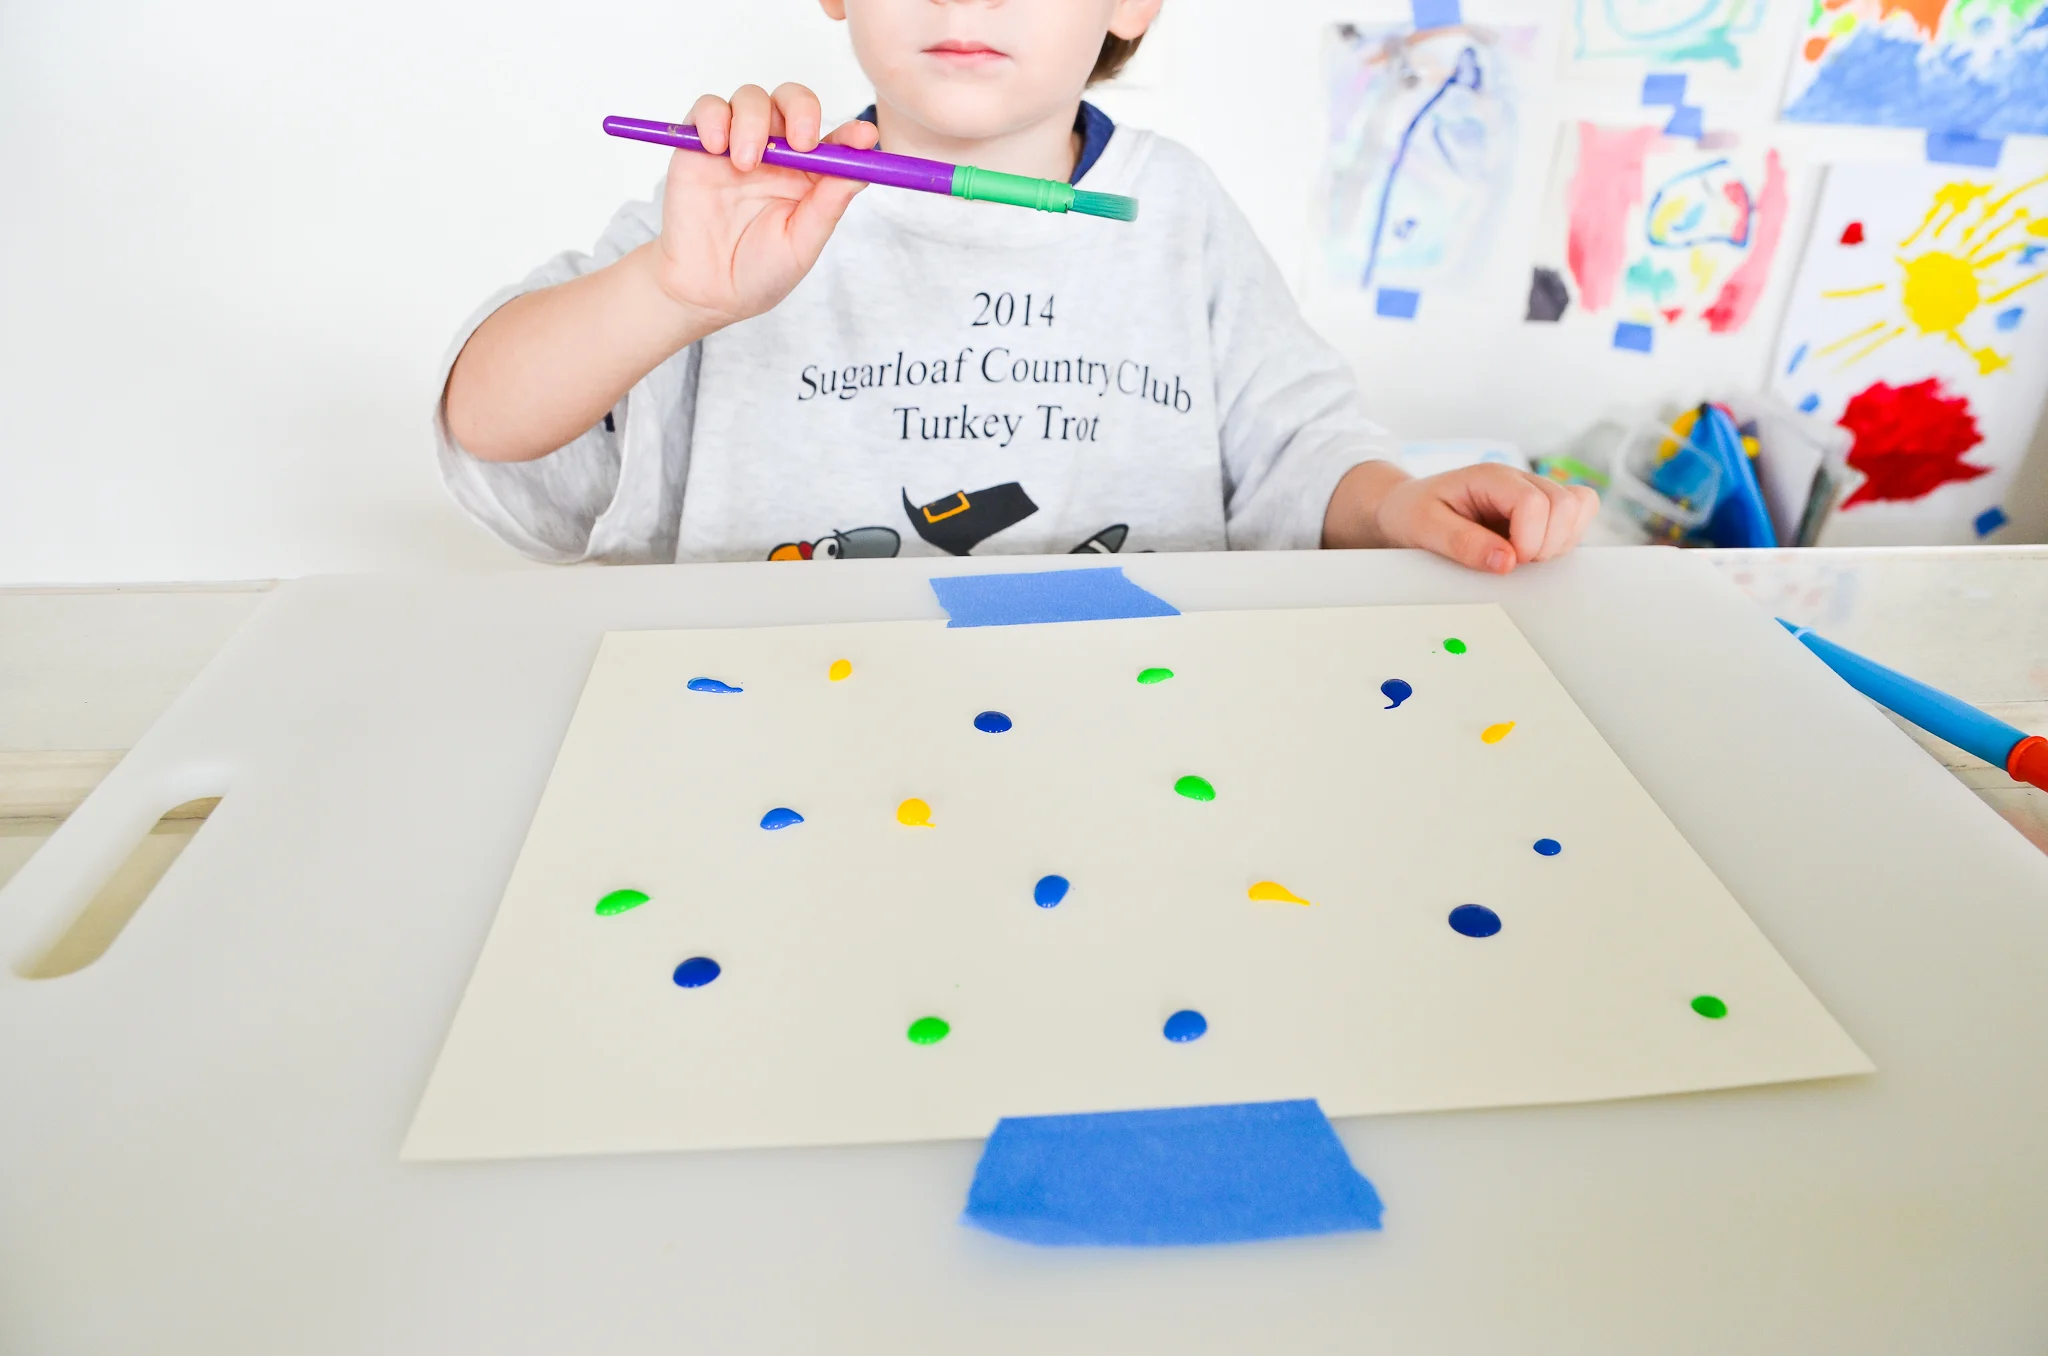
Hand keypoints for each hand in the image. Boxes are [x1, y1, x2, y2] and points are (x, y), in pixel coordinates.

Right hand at [651, 83, 879, 325]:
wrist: (706, 290)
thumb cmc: (759, 270)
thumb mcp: (801, 244)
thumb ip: (828, 205)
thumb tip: (862, 169)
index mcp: (809, 175)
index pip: (835, 139)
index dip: (852, 133)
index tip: (863, 138)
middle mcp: (776, 153)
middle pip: (793, 101)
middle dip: (802, 110)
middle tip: (800, 142)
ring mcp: (738, 144)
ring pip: (751, 98)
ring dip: (753, 121)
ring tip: (746, 163)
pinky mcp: (699, 145)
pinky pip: (708, 109)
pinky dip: (713, 118)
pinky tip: (716, 147)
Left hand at [1323, 460, 1600, 571]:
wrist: (1405, 508)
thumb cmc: (1413, 512)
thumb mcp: (1425, 528)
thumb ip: (1464, 544)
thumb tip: (1506, 562)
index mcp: (1491, 477)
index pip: (1534, 502)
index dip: (1529, 540)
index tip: (1507, 561)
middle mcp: (1519, 479)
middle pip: (1565, 504)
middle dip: (1546, 544)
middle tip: (1513, 560)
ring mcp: (1534, 492)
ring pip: (1578, 508)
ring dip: (1558, 541)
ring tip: (1522, 554)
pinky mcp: (1542, 509)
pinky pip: (1577, 516)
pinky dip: (1565, 538)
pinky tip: (1534, 550)